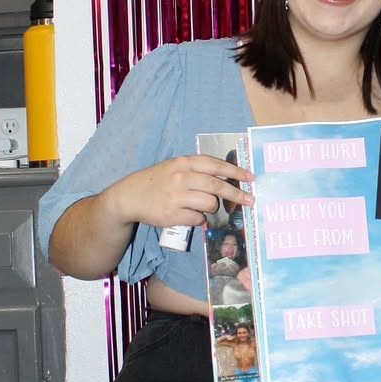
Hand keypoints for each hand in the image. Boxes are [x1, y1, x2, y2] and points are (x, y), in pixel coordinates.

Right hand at [109, 153, 253, 230]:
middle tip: (250, 200)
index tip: (250, 178)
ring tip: (203, 206)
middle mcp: (181, 177)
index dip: (235, 172)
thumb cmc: (158, 180)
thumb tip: (227, 178)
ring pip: (209, 204)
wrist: (130, 196)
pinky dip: (198, 219)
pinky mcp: (172, 214)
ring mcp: (176, 196)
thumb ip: (197, 170)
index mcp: (184, 162)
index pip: (216, 165)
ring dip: (212, 207)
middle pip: (217, 186)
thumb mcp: (175, 167)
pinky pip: (197, 218)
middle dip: (236, 194)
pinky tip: (190, 215)